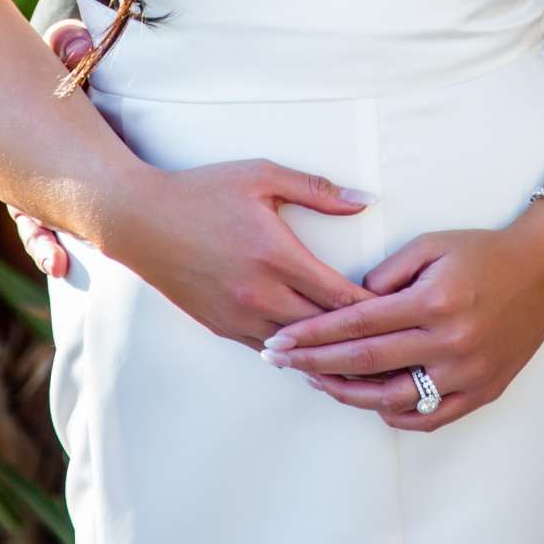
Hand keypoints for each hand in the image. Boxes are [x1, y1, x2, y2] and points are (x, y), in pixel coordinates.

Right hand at [7, 22, 373, 347]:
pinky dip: (295, 354)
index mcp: (278, 256)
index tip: (403, 313)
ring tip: (366, 368)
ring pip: (298, 351)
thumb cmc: (204, 190)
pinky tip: (316, 358)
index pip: (341, 297)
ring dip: (329, 357)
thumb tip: (364, 203)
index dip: (376, 309)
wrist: (140, 220)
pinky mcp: (222, 327)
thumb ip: (316, 189)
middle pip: (326, 332)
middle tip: (399, 352)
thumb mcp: (262, 176)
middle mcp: (261, 295)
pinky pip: (269, 349)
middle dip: (362, 343)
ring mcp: (239, 317)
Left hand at [256, 198, 543, 430]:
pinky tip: (368, 399)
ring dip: (346, 393)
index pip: (358, 323)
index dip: (313, 334)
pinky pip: (427, 417)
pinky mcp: (480, 392)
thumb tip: (349, 302)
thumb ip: (387, 273)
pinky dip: (393, 413)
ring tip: (316, 381)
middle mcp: (450, 343)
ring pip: (392, 399)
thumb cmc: (483, 253)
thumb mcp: (432, 245)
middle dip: (314, 363)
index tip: (280, 339)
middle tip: (278, 363)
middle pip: (366, 362)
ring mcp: (466, 374)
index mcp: (434, 301)